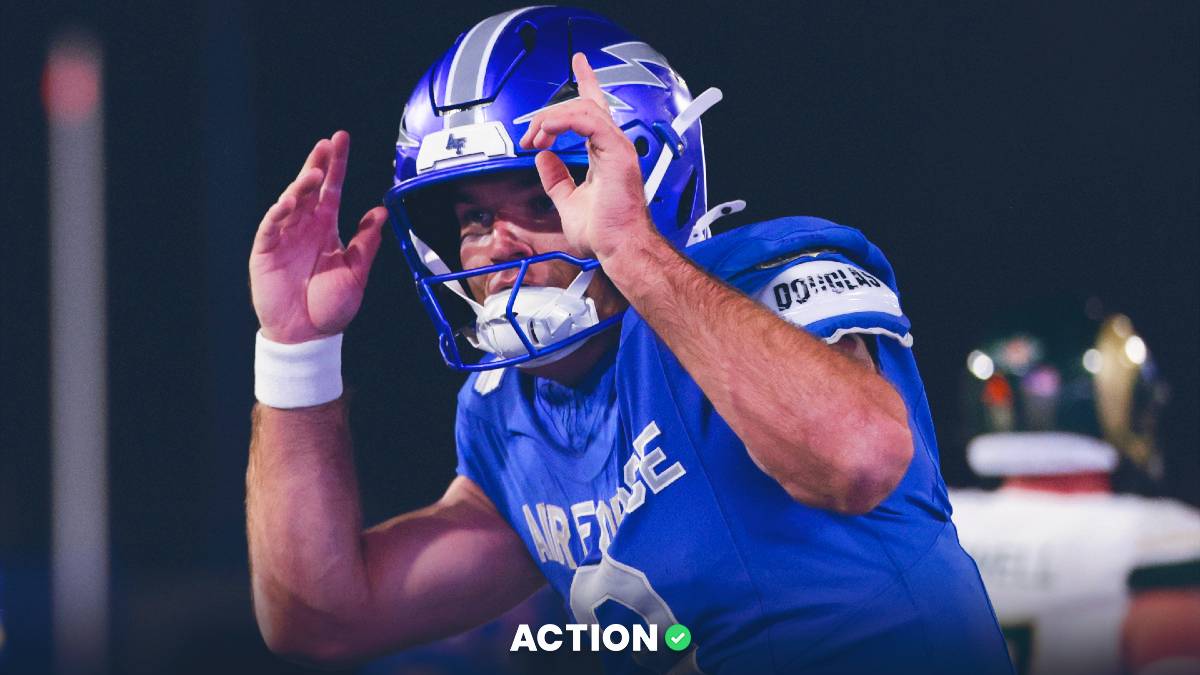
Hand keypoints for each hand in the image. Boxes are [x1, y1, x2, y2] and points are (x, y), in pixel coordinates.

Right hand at [249, 131, 386, 343]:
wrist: (309, 336)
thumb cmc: (331, 307)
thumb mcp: (356, 272)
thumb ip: (366, 242)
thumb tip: (381, 211)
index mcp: (326, 229)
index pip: (331, 190)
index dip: (336, 165)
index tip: (341, 140)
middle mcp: (304, 228)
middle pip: (309, 188)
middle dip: (317, 164)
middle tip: (327, 143)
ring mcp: (284, 238)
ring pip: (290, 202)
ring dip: (301, 186)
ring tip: (315, 173)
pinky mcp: (266, 252)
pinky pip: (271, 227)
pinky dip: (279, 212)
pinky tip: (290, 201)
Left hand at [519, 53, 658, 261]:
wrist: (618, 247)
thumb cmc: (604, 233)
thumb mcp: (567, 201)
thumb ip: (556, 178)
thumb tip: (543, 159)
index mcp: (606, 153)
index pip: (594, 110)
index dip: (586, 83)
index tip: (578, 63)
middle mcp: (614, 146)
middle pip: (585, 105)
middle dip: (550, 113)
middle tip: (530, 134)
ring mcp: (618, 147)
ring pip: (582, 109)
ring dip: (551, 120)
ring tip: (535, 138)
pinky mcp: (617, 152)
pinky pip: (588, 121)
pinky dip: (562, 123)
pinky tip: (547, 135)